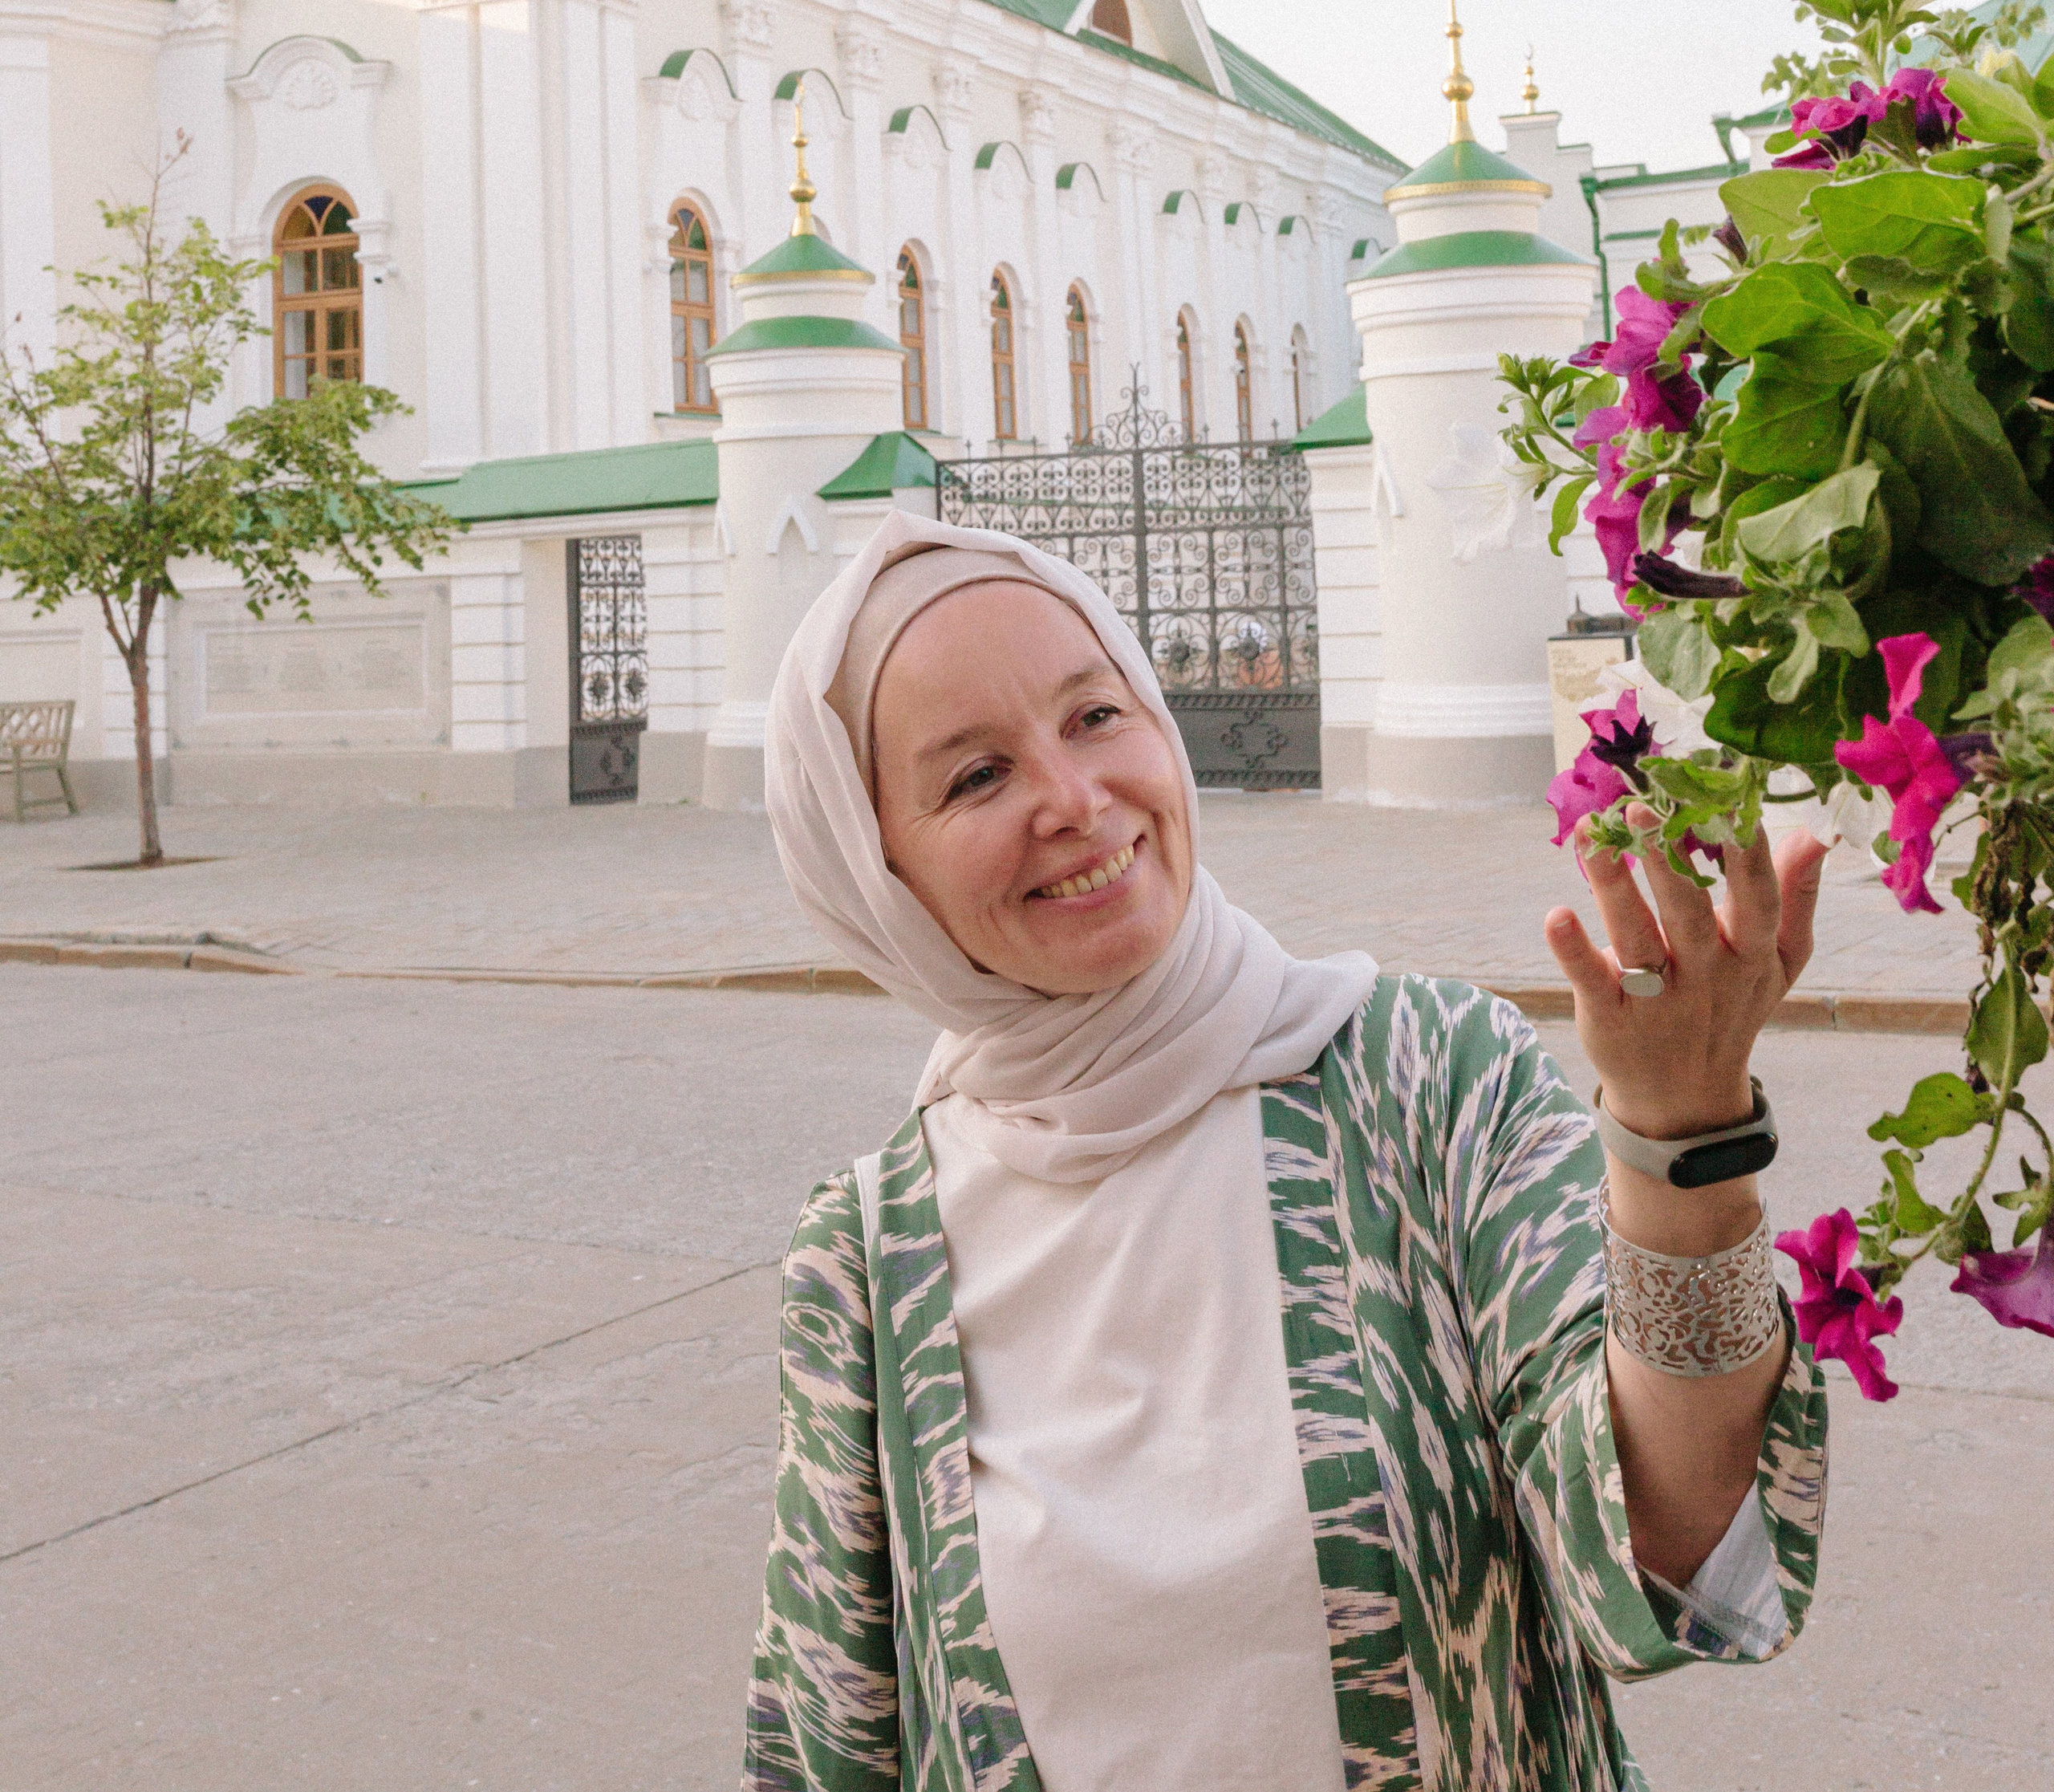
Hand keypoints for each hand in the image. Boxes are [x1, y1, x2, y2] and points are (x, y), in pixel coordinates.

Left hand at [1543, 805, 1829, 1141]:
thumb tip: (1817, 832)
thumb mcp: (1779, 961)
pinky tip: (1556, 916)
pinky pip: (1591, 979)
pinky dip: (1572, 951)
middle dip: (1668, 860)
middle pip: (1688, 913)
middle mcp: (1705, 975)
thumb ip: (1796, 897)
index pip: (1756, 898)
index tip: (1728, 798)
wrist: (1684, 1096)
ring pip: (1635, 938)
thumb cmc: (1732, 1007)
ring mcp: (1656, 999)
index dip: (1746, 851)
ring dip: (1612, 885)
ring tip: (1590, 833)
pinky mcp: (1609, 1016)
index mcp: (1750, 954)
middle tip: (1641, 804)